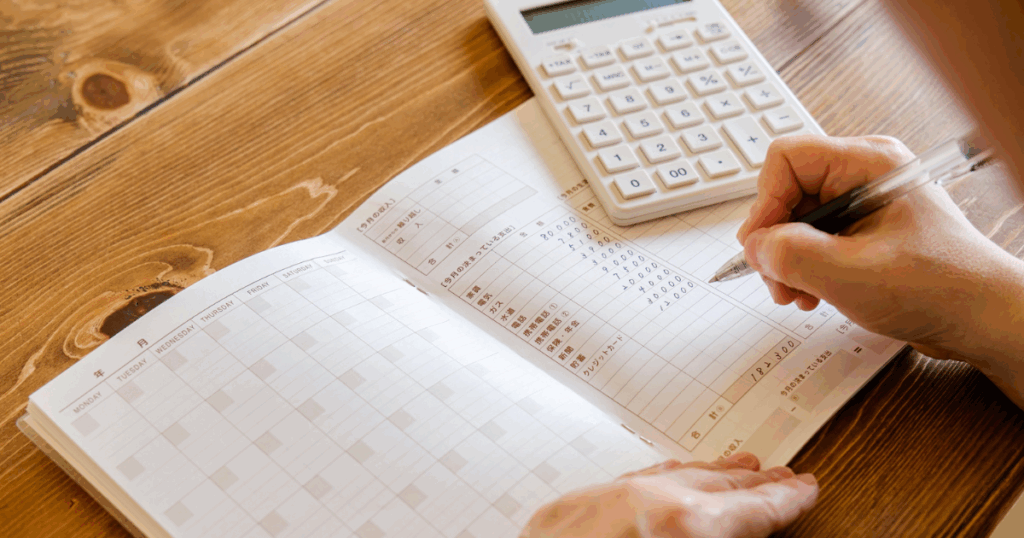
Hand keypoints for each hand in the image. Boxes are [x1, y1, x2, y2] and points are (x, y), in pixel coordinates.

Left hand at [521, 452, 816, 537]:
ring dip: (709, 473)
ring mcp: (604, 499)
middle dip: (753, 482)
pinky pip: (626, 481)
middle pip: (717, 484)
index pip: (754, 509)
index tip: (803, 489)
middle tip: (781, 477)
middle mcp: (646, 502)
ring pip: (671, 476)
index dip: (785, 500)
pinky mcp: (569, 508)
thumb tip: (741, 535)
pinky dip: (659, 477)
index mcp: (686, 527)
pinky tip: (671, 474)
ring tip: (738, 466)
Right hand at [736, 135, 1023, 401]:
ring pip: (797, 218)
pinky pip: (815, 237)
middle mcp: (864, 175)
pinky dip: (804, 266)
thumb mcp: (850, 275)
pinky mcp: (864, 229)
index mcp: (868, 164)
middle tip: (777, 280)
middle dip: (775, 240)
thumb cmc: (940, 288)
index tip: (761, 246)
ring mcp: (864, 202)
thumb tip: (755, 246)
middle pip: (788, 191)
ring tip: (797, 292)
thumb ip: (791, 255)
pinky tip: (813, 292)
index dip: (765, 202)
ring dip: (787, 259)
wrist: (981, 318)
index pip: (787, 159)